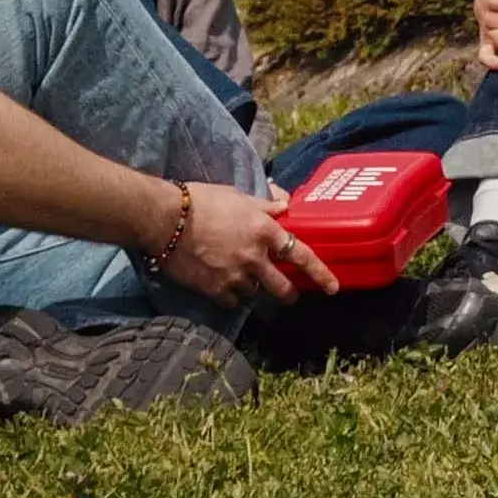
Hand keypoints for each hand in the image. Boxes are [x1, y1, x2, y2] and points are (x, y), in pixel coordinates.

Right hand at [151, 183, 333, 306]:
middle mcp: (255, 257)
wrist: (166, 219)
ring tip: (240, 277)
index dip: (320, 273)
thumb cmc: (201, 200)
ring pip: (254, 294)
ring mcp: (235, 276)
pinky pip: (231, 302)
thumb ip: (265, 205)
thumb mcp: (237, 195)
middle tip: (286, 294)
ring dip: (252, 289)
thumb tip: (286, 204)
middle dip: (288, 294)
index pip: (301, 254)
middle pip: (282, 287)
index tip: (332, 286)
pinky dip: (230, 296)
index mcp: (264, 230)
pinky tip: (222, 286)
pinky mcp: (215, 289)